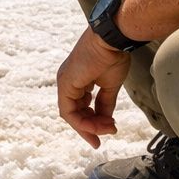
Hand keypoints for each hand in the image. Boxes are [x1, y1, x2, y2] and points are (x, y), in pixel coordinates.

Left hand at [56, 28, 130, 148]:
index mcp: (78, 81)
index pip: (81, 108)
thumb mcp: (110, 85)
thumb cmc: (113, 56)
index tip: (108, 131)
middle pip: (75, 113)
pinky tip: (98, 125)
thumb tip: (107, 121)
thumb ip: (105, 103)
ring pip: (71, 115)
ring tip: (108, 129)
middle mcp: (68, 83)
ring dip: (90, 126)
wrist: (112, 40)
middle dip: (90, 128)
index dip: (92, 123)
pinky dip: (83, 122)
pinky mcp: (65, 85)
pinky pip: (69, 112)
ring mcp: (65, 83)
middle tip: (105, 137)